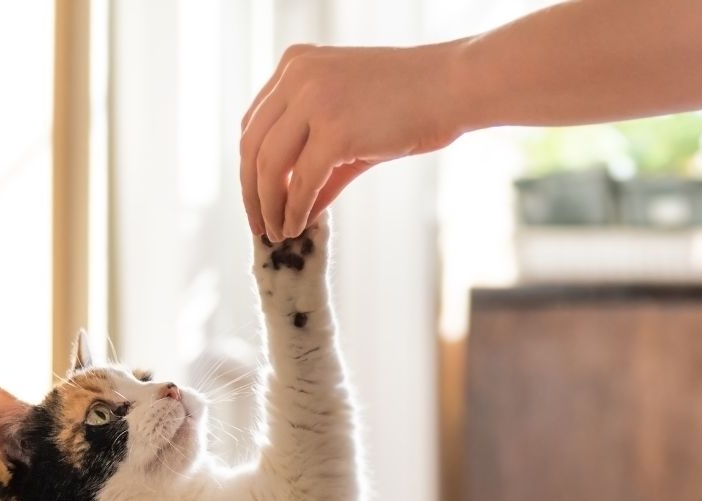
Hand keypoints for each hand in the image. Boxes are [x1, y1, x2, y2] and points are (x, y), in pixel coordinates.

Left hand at [239, 42, 466, 241]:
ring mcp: (314, 100)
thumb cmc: (408, 104)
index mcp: (295, 64)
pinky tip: (297, 228)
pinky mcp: (334, 130)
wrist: (452, 86)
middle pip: (252, 146)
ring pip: (269, 167)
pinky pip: (301, 183)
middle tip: (260, 226)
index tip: (257, 200)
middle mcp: (297, 75)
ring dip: (270, 208)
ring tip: (278, 233)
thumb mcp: (348, 124)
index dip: (250, 168)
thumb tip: (294, 209)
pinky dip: (295, 212)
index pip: (254, 124)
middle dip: (251, 193)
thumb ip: (313, 160)